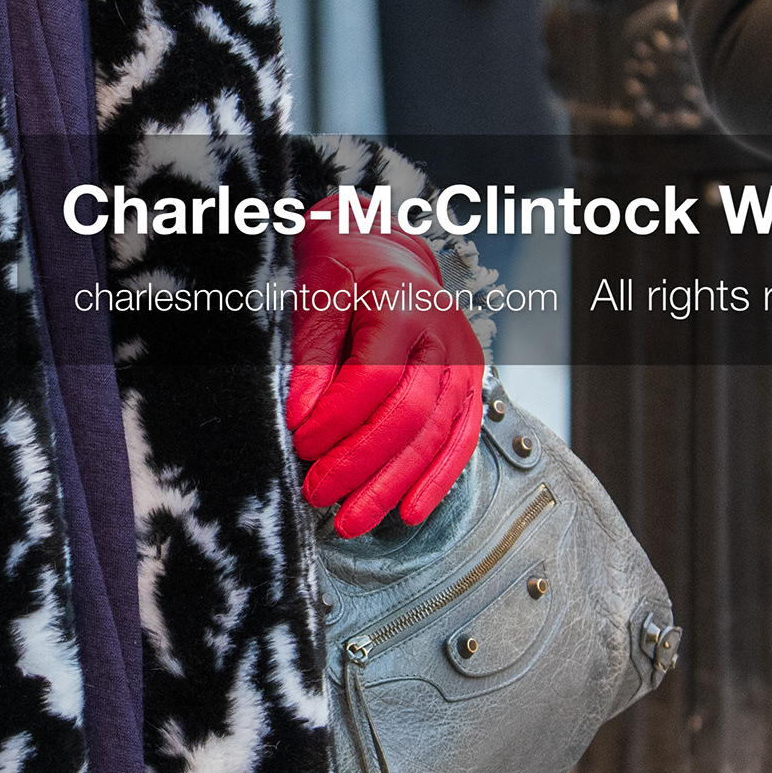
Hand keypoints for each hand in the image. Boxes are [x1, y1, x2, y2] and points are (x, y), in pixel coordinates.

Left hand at [286, 204, 483, 535]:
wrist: (387, 252)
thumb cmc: (346, 270)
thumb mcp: (317, 295)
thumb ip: (310, 354)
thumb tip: (300, 416)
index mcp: (404, 305)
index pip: (373, 378)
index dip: (336, 419)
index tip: (300, 444)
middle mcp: (444, 337)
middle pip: (409, 416)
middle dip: (362, 464)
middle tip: (319, 495)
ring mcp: (464, 364)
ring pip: (434, 437)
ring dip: (394, 485)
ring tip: (354, 521)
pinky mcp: (471, 386)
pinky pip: (459, 440)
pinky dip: (436, 480)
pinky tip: (409, 511)